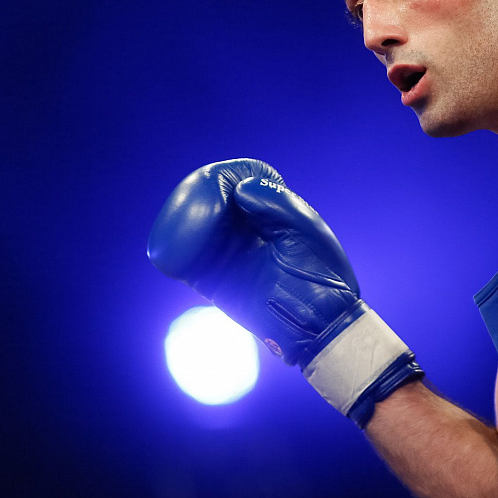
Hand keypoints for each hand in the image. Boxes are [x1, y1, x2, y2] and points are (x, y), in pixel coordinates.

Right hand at [148, 159, 422, 425]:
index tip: (221, 183)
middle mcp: (240, 226)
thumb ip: (277, 203)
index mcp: (266, 209)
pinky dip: (175, 251)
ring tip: (188, 227)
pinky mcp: (210, 279)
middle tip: (200, 203)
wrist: (319, 321)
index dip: (224, 176)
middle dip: (196, 196)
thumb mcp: (306, 229)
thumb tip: (241, 190)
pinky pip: (184, 260)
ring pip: (188, 225)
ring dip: (183, 220)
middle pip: (204, 197)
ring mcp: (223, 251)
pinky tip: (177, 251)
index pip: (234, 178)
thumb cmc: (322, 273)